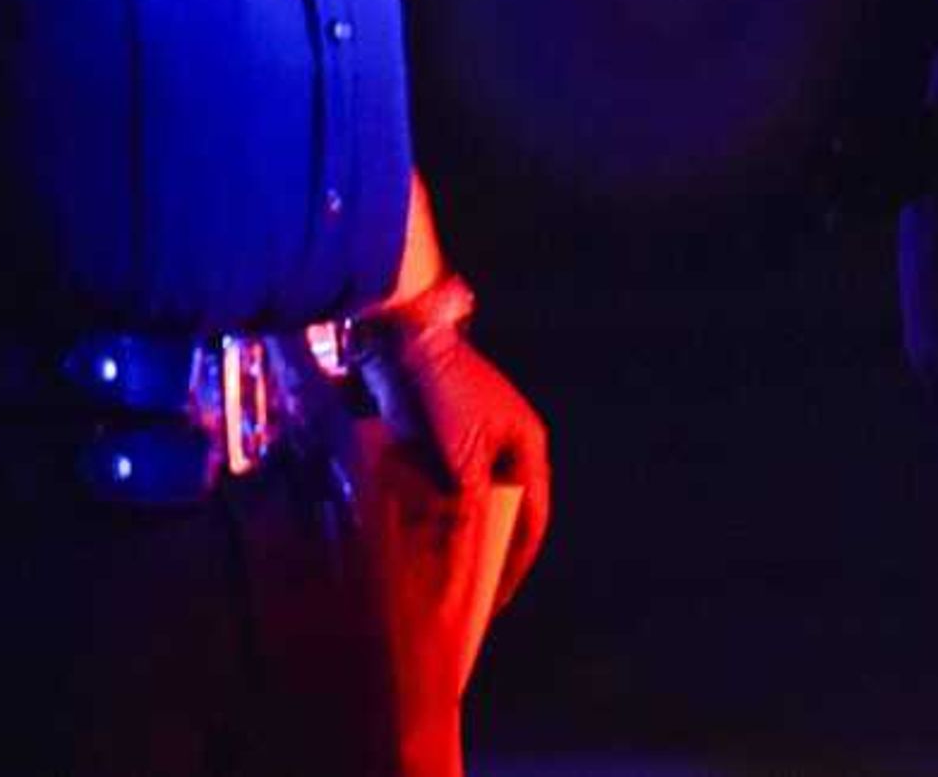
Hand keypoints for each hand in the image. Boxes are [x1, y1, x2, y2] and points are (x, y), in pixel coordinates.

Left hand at [364, 320, 553, 613]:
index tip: (496, 600)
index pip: (533, 517)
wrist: (405, 336)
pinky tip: (411, 533)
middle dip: (485, 549)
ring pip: (469, 499)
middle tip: (467, 593)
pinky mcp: (441, 432)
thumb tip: (465, 557)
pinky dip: (431, 508)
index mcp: (527, 445)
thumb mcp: (461, 459)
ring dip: (455, 530)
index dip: (516, 562)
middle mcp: (508, 443)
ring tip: (436, 571)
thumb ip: (468, 510)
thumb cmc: (444, 394)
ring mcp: (475, 436)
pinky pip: (441, 483)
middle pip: (502, 509)